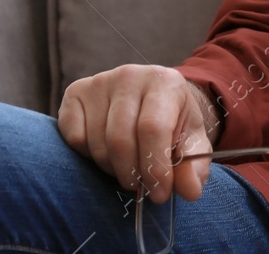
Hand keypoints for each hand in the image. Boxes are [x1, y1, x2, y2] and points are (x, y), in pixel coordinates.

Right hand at [58, 64, 220, 203]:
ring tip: (127, 167)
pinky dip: (88, 156)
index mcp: (164, 82)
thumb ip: (194, 165)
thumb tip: (191, 191)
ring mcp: (99, 82)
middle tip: (140, 187)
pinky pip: (75, 138)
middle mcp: (130, 76)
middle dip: (131, 173)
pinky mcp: (75, 93)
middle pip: (121, 139)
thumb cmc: (173, 122)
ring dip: (112, 168)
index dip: (154, 167)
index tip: (159, 193)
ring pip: (97, 142)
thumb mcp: (191, 141)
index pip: (153, 127)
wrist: (151, 98)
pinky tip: (106, 151)